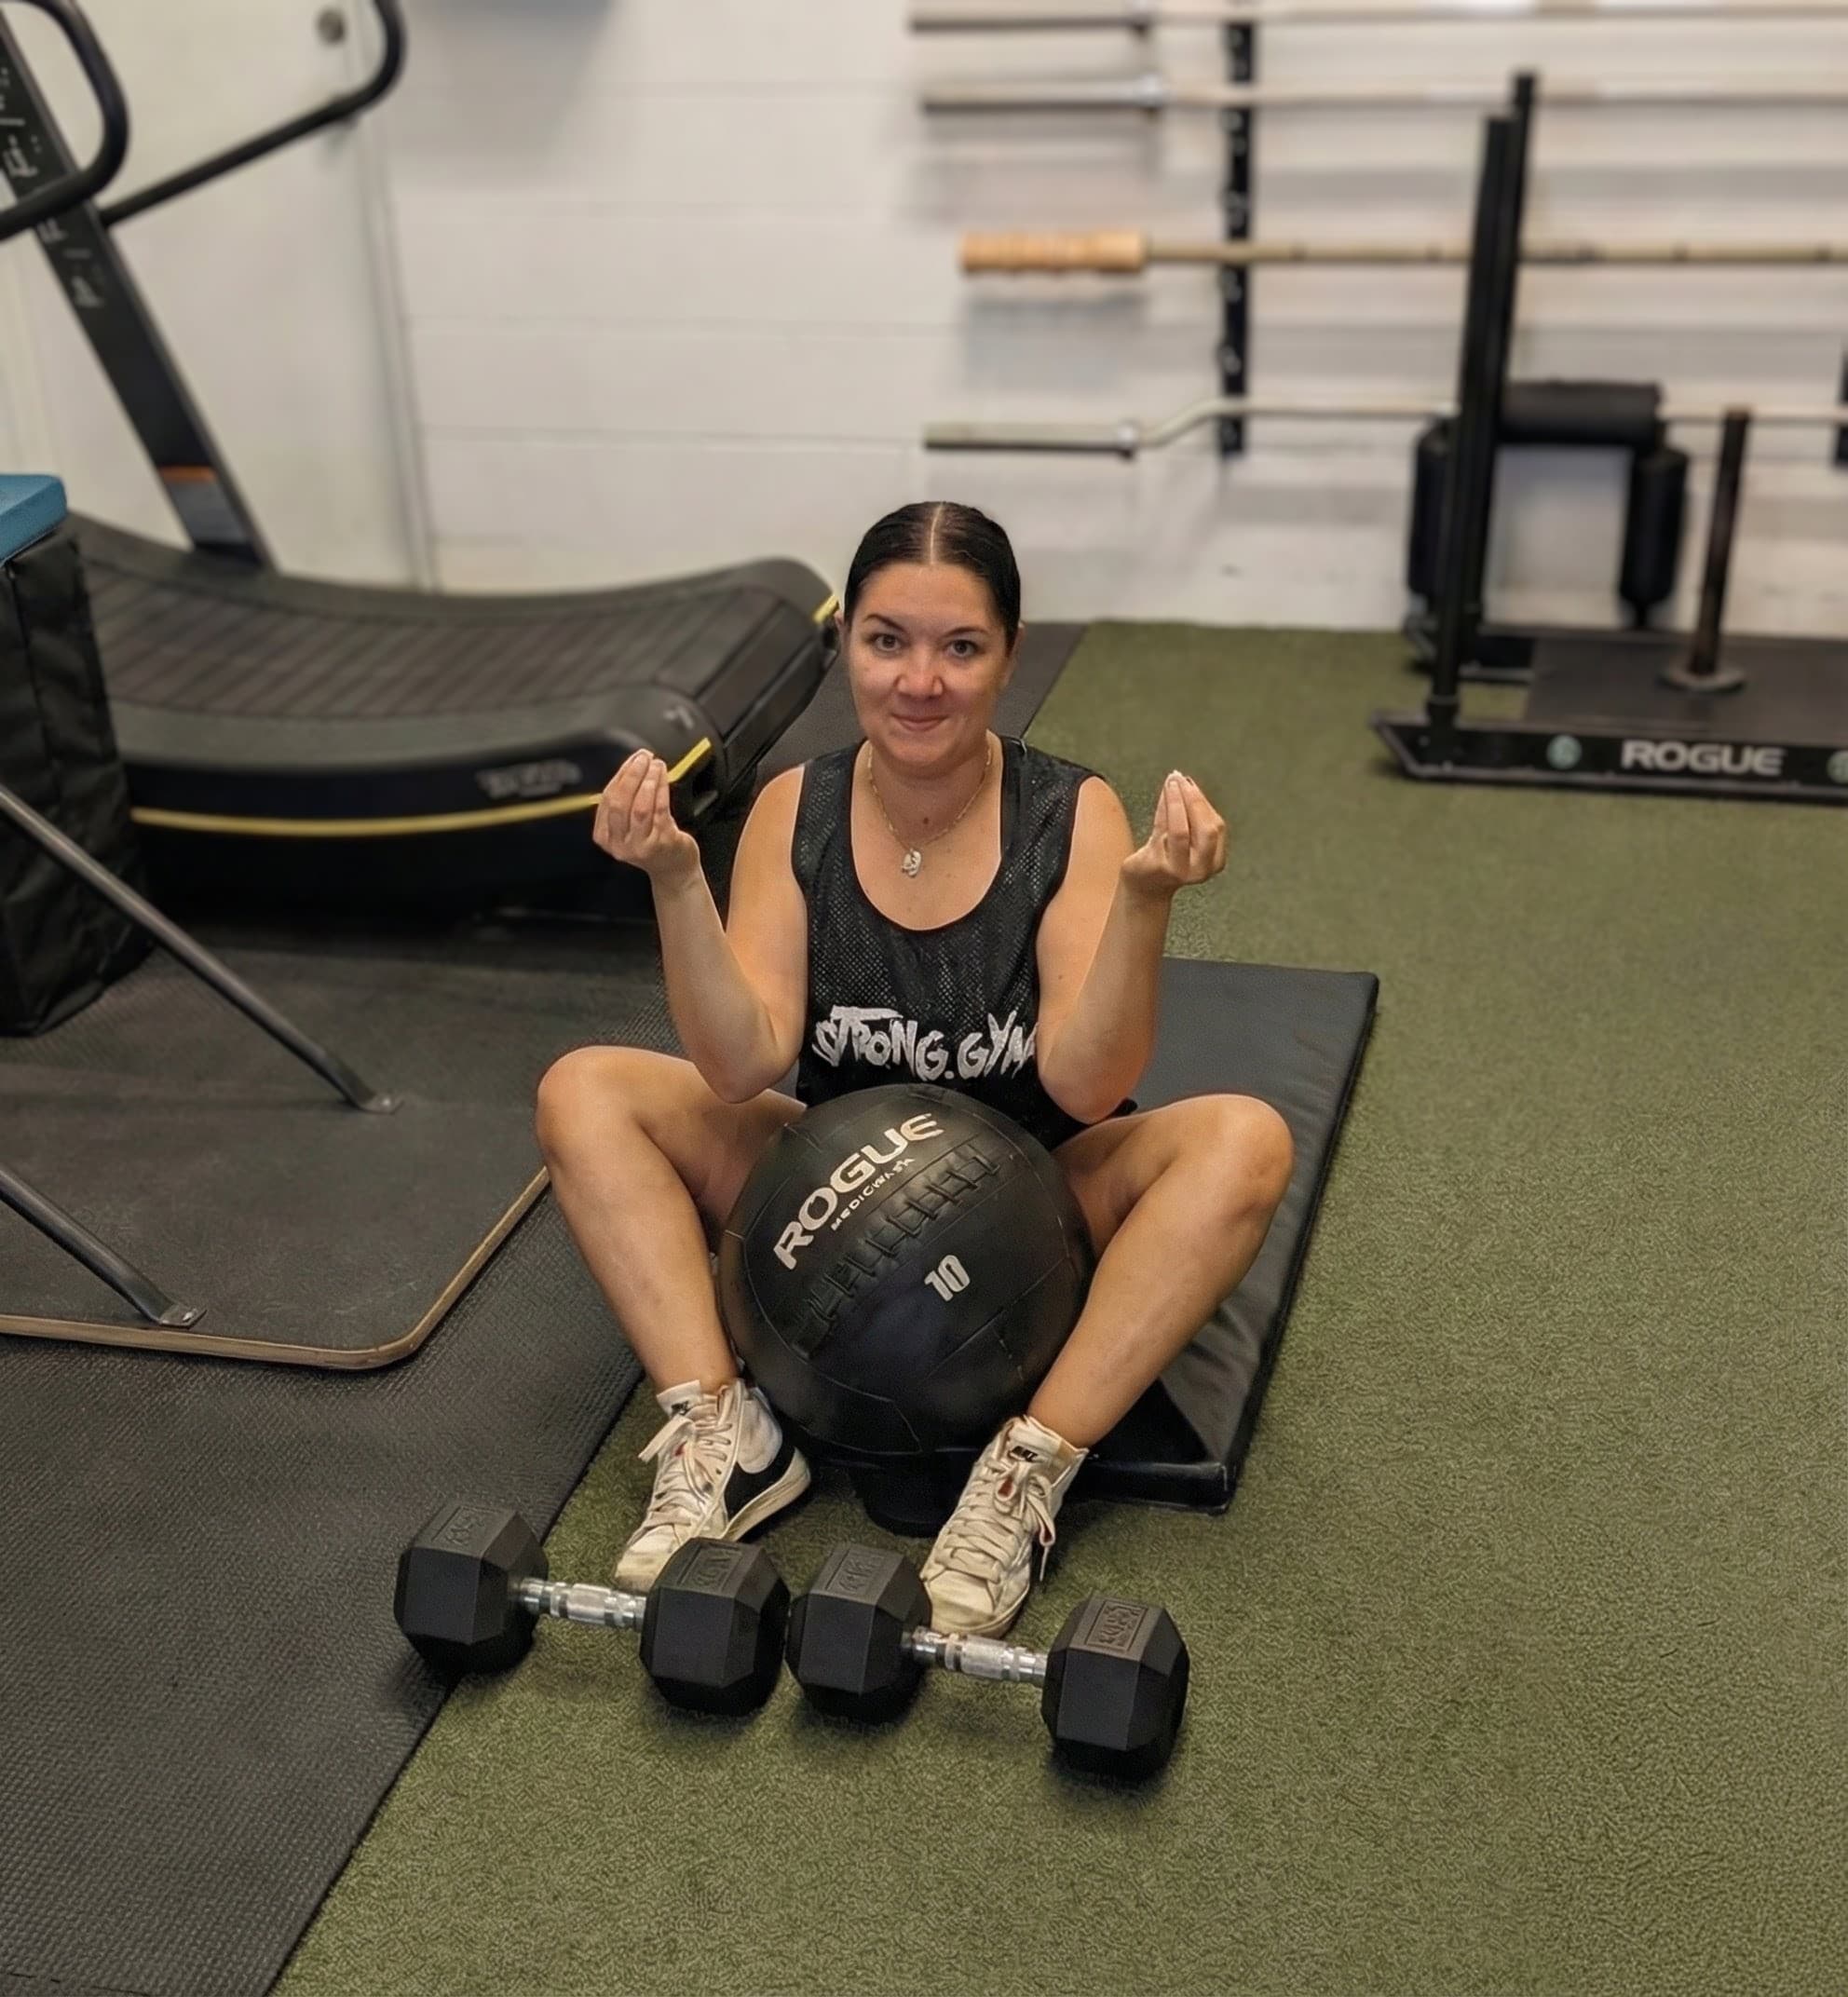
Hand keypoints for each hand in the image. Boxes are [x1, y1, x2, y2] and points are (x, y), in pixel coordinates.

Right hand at [592, 750, 701, 884]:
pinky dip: (661, 789)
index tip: (632, 759)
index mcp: (605, 837)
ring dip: (648, 780)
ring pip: (640, 806)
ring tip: (655, 765)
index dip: (620, 775)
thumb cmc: (652, 842)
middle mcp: (619, 844)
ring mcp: (640, 845)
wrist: (673, 869)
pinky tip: (664, 778)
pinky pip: (660, 810)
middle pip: (620, 802)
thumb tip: (631, 766)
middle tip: (643, 758)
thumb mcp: (628, 825)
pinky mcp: (661, 842)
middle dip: (632, 775)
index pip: (607, 799)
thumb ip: (624, 801)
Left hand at [1120, 771, 1226, 901]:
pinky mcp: (1157, 866)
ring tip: (1170, 783)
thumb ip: (1191, 815)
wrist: (1145, 887)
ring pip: (1181, 831)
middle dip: (1194, 801)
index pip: (1216, 826)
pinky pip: (1161, 831)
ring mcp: (1178, 869)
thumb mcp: (1187, 838)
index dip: (1203, 802)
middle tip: (1180, 780)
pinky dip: (1163, 809)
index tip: (1189, 782)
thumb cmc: (1168, 858)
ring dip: (1176, 802)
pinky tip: (1162, 797)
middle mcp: (1200, 869)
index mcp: (1215, 862)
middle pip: (1205, 830)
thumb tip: (1184, 781)